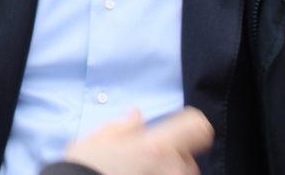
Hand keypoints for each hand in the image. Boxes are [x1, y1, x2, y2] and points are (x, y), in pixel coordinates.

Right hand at [63, 107, 213, 174]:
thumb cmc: (86, 166)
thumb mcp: (99, 139)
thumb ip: (124, 126)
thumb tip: (136, 115)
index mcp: (155, 145)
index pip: (198, 128)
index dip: (192, 124)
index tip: (183, 127)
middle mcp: (168, 168)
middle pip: (189, 159)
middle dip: (174, 158)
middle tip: (146, 160)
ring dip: (167, 173)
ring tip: (140, 173)